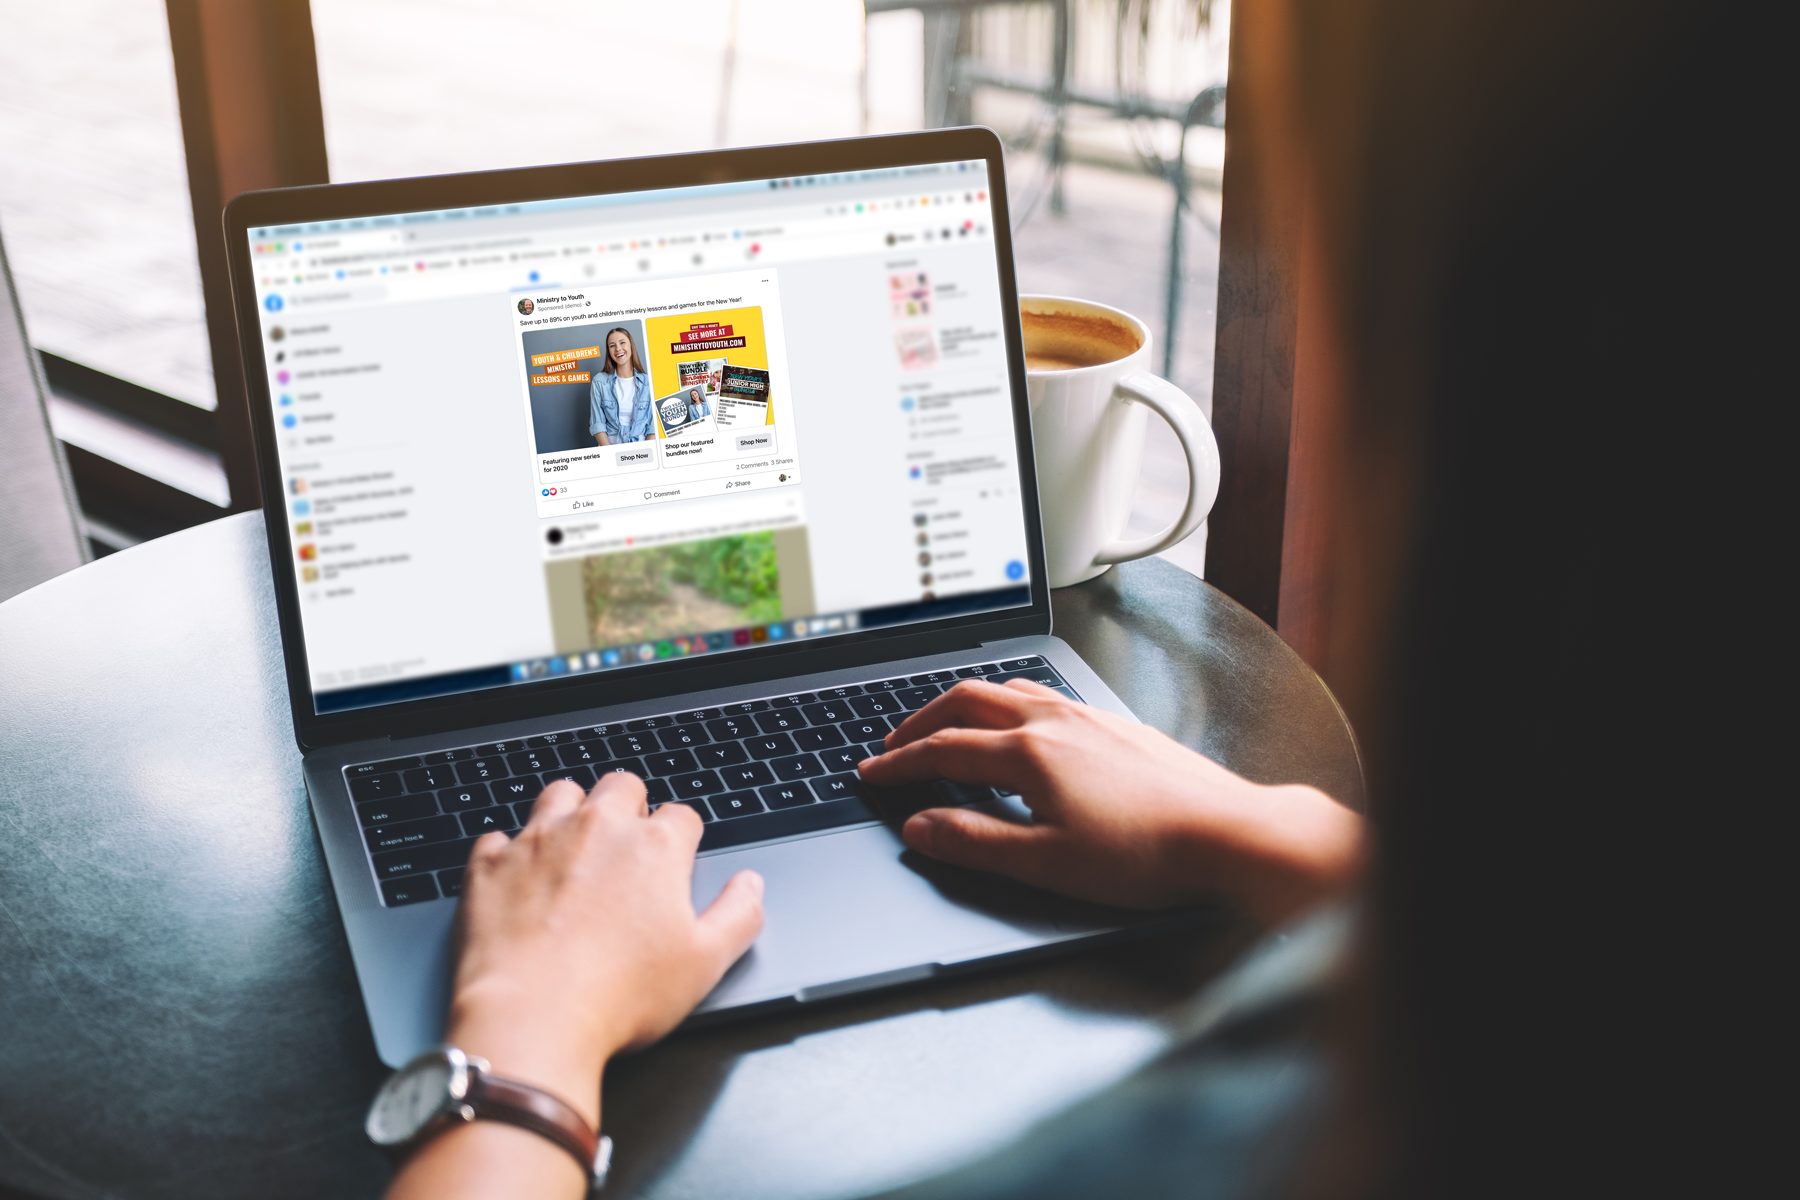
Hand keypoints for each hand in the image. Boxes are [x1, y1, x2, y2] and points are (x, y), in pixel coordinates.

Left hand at [445, 775, 763, 1125]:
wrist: (532, 1017)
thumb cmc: (619, 996)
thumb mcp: (705, 963)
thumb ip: (739, 915)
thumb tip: (750, 886)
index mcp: (654, 848)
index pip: (681, 815)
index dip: (683, 837)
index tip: (676, 860)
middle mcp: (597, 829)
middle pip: (621, 786)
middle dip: (630, 807)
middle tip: (627, 847)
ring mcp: (538, 841)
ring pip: (560, 794)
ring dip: (571, 812)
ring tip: (573, 847)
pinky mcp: (489, 865)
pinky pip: (498, 838)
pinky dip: (510, 853)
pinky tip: (519, 878)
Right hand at [858, 679, 1360, 925]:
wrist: (1228, 833)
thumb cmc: (1146, 854)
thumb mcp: (1046, 864)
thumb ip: (975, 843)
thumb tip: (920, 827)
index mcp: (1029, 753)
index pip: (943, 750)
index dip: (899, 764)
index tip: (872, 774)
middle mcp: (1055, 721)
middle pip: (968, 701)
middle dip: (922, 719)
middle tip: (895, 744)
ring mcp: (1089, 716)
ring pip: (1009, 689)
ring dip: (966, 703)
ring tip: (947, 723)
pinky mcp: (1117, 725)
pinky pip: (1046, 695)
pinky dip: (1010, 702)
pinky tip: (1022, 724)